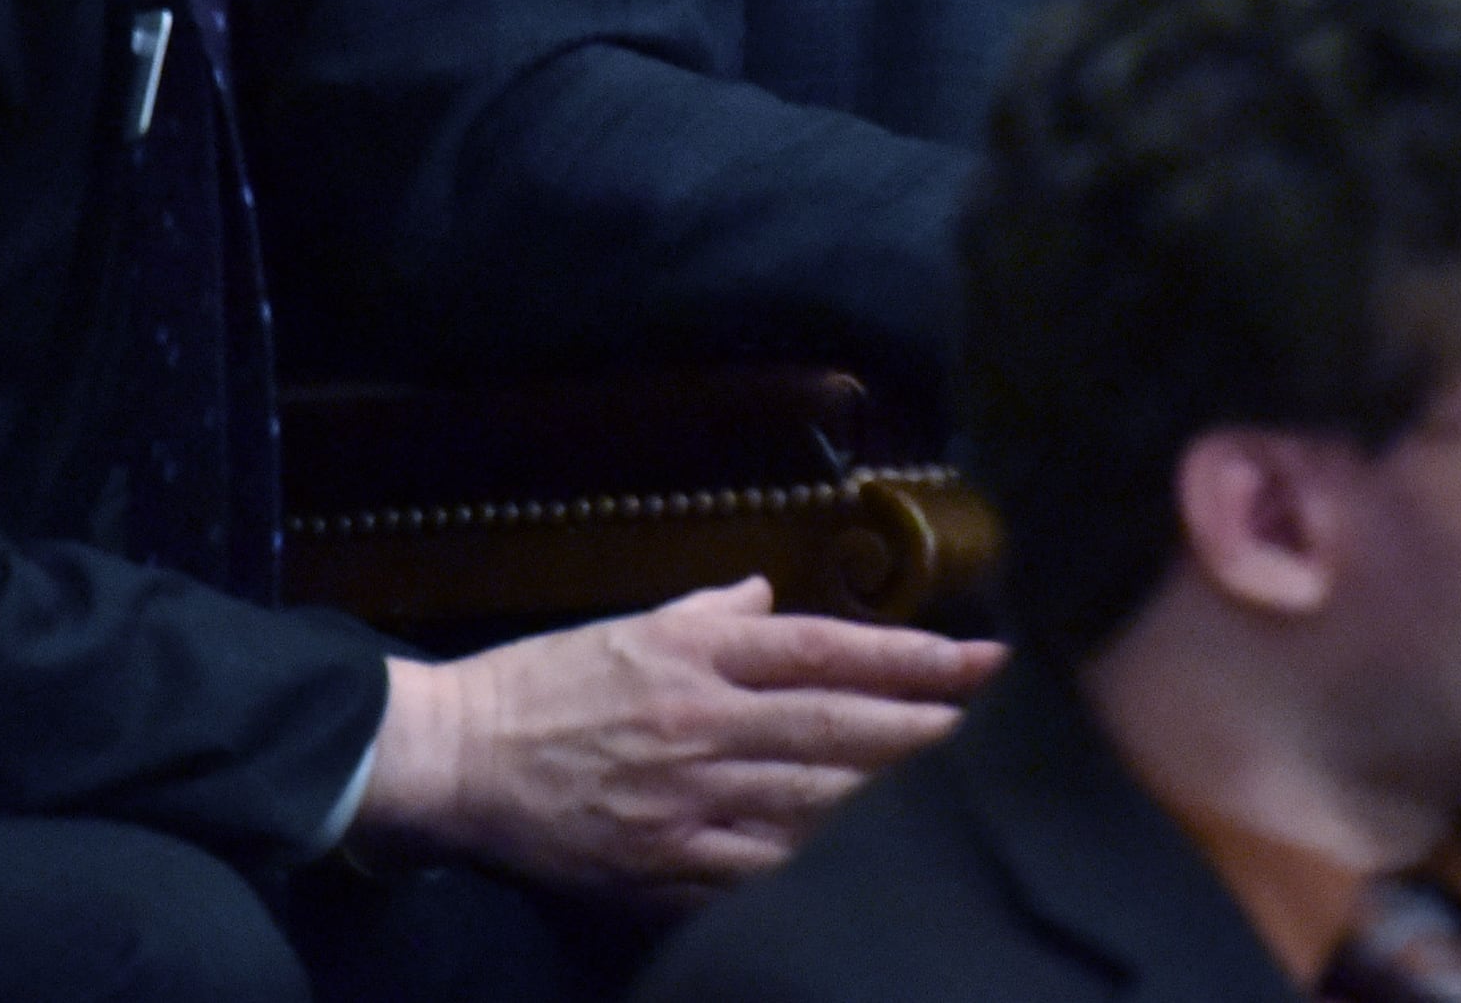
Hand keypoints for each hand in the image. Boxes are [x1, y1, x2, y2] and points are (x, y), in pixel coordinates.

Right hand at [356, 579, 999, 900]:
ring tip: (963, 789)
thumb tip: (768, 594)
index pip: (829, 648)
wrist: (457, 755)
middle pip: (841, 725)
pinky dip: (821, 863)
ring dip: (894, 795)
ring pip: (816, 798)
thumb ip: (711, 612)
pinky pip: (762, 866)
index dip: (912, 653)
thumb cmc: (545, 682)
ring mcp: (689, 796)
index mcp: (699, 653)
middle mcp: (706, 719)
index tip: (981, 656)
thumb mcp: (632, 626)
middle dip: (929, 726)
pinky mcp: (667, 860)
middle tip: (1003, 722)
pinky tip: (876, 864)